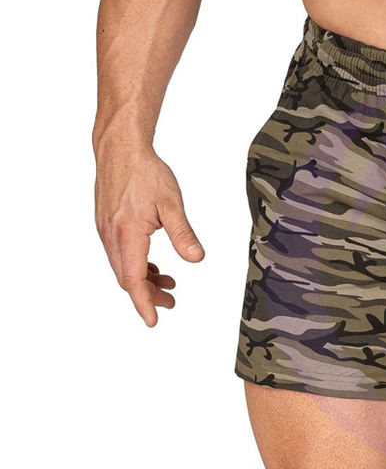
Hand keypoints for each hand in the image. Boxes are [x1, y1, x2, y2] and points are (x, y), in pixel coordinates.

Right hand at [95, 144, 203, 325]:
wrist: (120, 148)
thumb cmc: (146, 172)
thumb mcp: (172, 204)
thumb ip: (183, 233)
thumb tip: (196, 258)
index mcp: (126, 234)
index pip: (133, 279)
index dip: (143, 302)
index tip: (153, 320)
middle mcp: (111, 236)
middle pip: (127, 278)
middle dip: (148, 294)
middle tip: (171, 301)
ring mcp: (106, 231)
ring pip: (123, 267)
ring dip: (144, 279)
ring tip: (169, 283)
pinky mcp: (108, 225)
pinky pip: (120, 254)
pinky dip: (137, 265)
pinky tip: (154, 265)